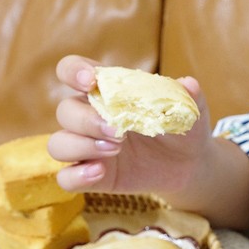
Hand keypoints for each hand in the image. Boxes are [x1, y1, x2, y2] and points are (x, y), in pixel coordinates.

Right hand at [48, 55, 213, 195]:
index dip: (73, 71)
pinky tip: (100, 172)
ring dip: (80, 146)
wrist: (188, 164)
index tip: (90, 81)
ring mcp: (87, 148)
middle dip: (86, 120)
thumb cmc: (182, 127)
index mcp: (106, 91)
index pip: (71, 70)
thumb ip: (188, 96)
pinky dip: (77, 176)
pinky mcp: (92, 176)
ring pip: (58, 144)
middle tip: (118, 131)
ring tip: (116, 149)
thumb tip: (188, 84)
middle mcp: (89, 117)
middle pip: (65, 111)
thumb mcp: (189, 111)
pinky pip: (66, 178)